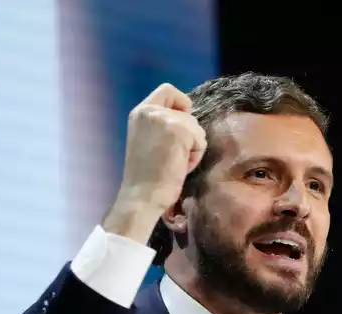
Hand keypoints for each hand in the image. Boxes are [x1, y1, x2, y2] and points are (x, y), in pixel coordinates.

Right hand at [103, 83, 206, 242]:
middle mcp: (149, 110)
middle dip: (188, 134)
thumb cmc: (147, 176)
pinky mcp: (179, 130)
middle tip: (174, 155)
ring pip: (196, 126)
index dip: (181, 104)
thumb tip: (189, 118)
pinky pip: (201, 140)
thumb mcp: (149, 140)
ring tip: (175, 162)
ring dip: (192, 147)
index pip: (168, 90)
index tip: (182, 125)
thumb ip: (163, 125)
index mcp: (140, 112)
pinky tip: (180, 166)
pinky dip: (196, 156)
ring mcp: (164, 119)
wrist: (141, 195)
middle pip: (188, 110)